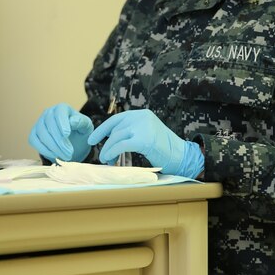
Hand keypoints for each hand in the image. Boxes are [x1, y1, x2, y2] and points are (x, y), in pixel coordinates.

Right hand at [28, 103, 93, 161]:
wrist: (73, 143)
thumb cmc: (80, 132)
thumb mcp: (86, 127)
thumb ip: (82, 122)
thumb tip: (72, 121)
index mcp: (62, 108)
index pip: (60, 113)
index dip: (62, 123)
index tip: (67, 134)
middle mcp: (49, 113)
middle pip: (50, 125)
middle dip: (59, 141)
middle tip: (69, 153)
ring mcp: (39, 123)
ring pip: (41, 134)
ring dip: (53, 147)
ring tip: (65, 156)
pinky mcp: (34, 133)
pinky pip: (34, 140)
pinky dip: (44, 149)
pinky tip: (55, 155)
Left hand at [87, 109, 203, 177]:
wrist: (182, 156)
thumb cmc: (164, 150)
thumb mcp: (146, 134)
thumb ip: (132, 132)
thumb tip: (110, 141)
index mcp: (142, 114)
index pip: (117, 119)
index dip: (102, 130)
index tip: (92, 139)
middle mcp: (142, 117)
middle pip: (116, 129)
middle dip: (106, 144)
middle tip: (103, 157)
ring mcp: (143, 127)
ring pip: (116, 137)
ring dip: (107, 150)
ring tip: (105, 160)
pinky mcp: (144, 139)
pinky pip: (121, 145)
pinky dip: (112, 153)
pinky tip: (109, 159)